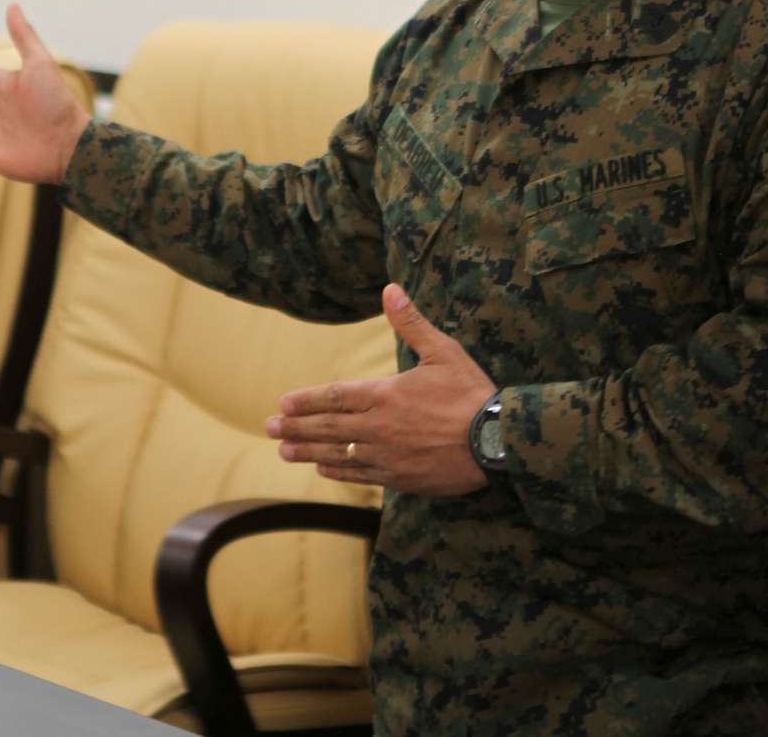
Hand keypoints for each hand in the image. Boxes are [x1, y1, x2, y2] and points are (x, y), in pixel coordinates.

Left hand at [265, 283, 494, 495]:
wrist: (498, 443)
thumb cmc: (471, 394)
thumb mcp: (443, 351)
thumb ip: (411, 323)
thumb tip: (390, 289)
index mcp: (385, 394)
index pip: (334, 396)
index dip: (305, 401)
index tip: (282, 404)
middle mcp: (379, 427)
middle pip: (328, 427)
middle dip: (296, 427)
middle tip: (269, 429)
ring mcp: (388, 455)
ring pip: (339, 454)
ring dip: (309, 452)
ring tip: (284, 452)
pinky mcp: (400, 478)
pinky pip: (361, 475)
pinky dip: (339, 472)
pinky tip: (324, 470)